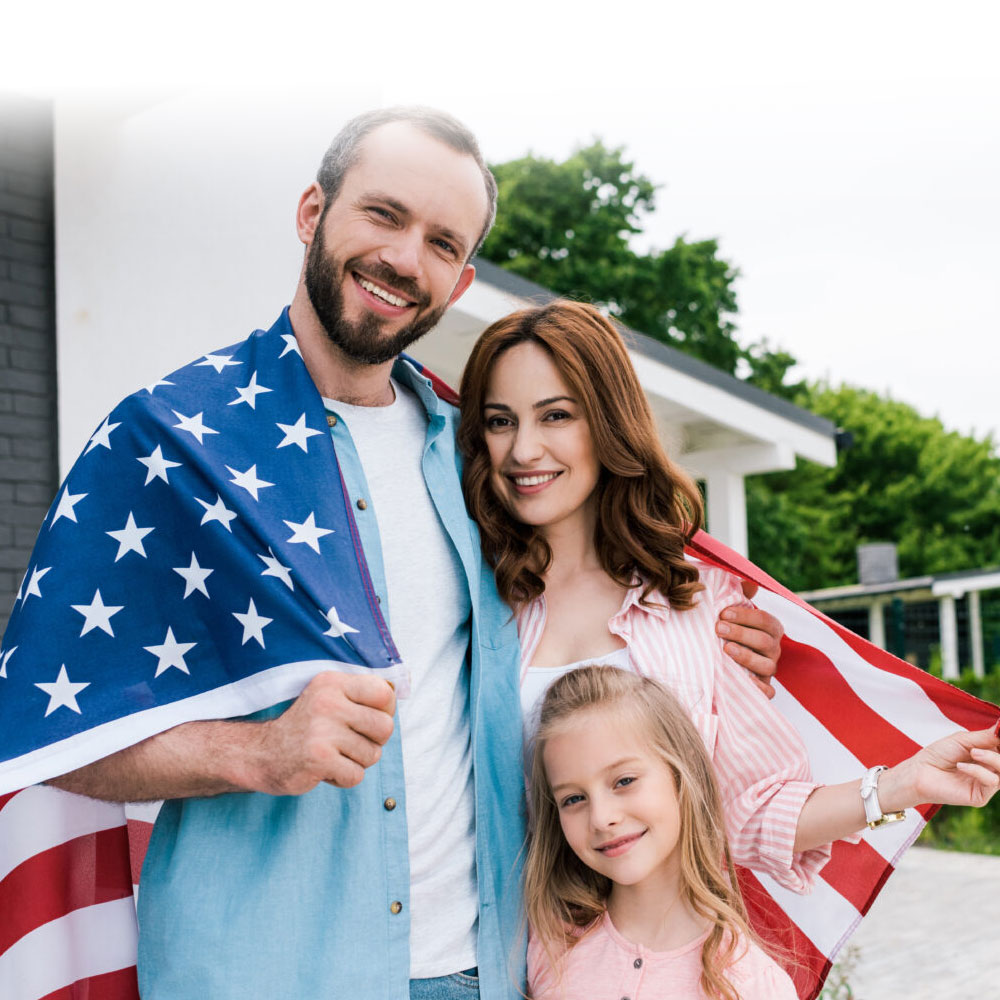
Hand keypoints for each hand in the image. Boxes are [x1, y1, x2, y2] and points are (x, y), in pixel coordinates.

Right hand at [251, 671, 395, 794]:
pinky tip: (326, 769)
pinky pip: (356, 775)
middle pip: (385, 727)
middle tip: (352, 743)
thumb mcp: (328, 696)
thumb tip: (398, 693)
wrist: (261, 753)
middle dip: (375, 742)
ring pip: (372, 755)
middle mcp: (328, 702)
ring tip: (335, 755)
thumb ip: (360, 695)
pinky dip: (344, 778)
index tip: (368, 720)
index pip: (384, 693)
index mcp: (333, 683)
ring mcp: (323, 731)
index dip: (386, 712)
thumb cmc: (306, 726)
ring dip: (357, 761)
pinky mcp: (319, 759)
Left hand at [717, 584, 782, 699]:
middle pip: (765, 641)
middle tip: (718, 628)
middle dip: (741, 633)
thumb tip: (750, 582)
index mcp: (770, 629)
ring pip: (766, 665)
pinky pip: (768, 692)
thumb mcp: (732, 614)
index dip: (746, 615)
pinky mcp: (763, 689)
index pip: (765, 620)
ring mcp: (769, 670)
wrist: (719, 663)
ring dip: (746, 656)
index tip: (723, 612)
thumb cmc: (728, 632)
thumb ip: (740, 596)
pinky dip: (758, 688)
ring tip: (726, 649)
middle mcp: (773, 649)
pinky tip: (743, 680)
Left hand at [881, 727, 999, 811]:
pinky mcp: (981, 796)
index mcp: (988, 755)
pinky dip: (978, 771)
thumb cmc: (939, 754)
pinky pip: (992, 782)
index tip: (998, 733)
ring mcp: (986, 783)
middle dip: (998, 753)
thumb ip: (985, 736)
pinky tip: (961, 766)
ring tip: (973, 753)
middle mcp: (990, 769)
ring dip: (992, 759)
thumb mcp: (962, 740)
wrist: (920, 772)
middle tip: (980, 746)